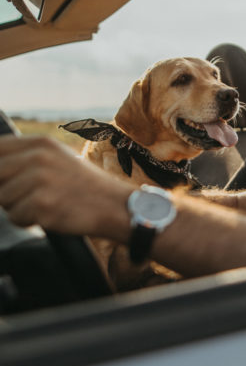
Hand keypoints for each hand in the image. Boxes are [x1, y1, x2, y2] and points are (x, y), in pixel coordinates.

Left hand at [0, 135, 131, 238]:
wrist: (114, 206)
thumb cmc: (85, 186)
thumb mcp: (58, 158)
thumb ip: (27, 157)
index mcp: (42, 143)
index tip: (6, 178)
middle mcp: (39, 157)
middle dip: (6, 190)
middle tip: (31, 195)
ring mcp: (40, 180)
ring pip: (2, 198)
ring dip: (18, 207)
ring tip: (45, 204)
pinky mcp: (42, 204)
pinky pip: (14, 217)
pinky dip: (28, 221)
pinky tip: (50, 215)